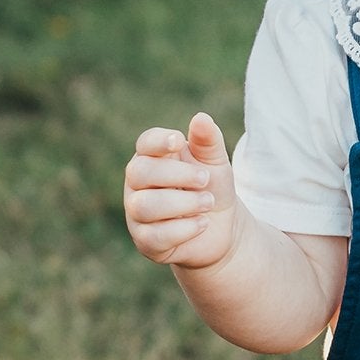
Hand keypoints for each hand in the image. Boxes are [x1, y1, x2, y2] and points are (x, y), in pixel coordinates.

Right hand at [124, 112, 239, 269]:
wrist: (223, 228)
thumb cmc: (212, 188)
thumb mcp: (215, 163)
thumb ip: (208, 141)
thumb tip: (201, 118)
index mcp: (151, 158)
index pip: (144, 144)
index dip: (157, 141)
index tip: (179, 141)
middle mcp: (137, 185)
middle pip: (139, 172)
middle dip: (176, 175)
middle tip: (206, 180)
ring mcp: (137, 214)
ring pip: (145, 205)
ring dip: (182, 203)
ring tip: (208, 203)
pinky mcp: (146, 241)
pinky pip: (156, 235)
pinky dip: (184, 228)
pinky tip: (202, 223)